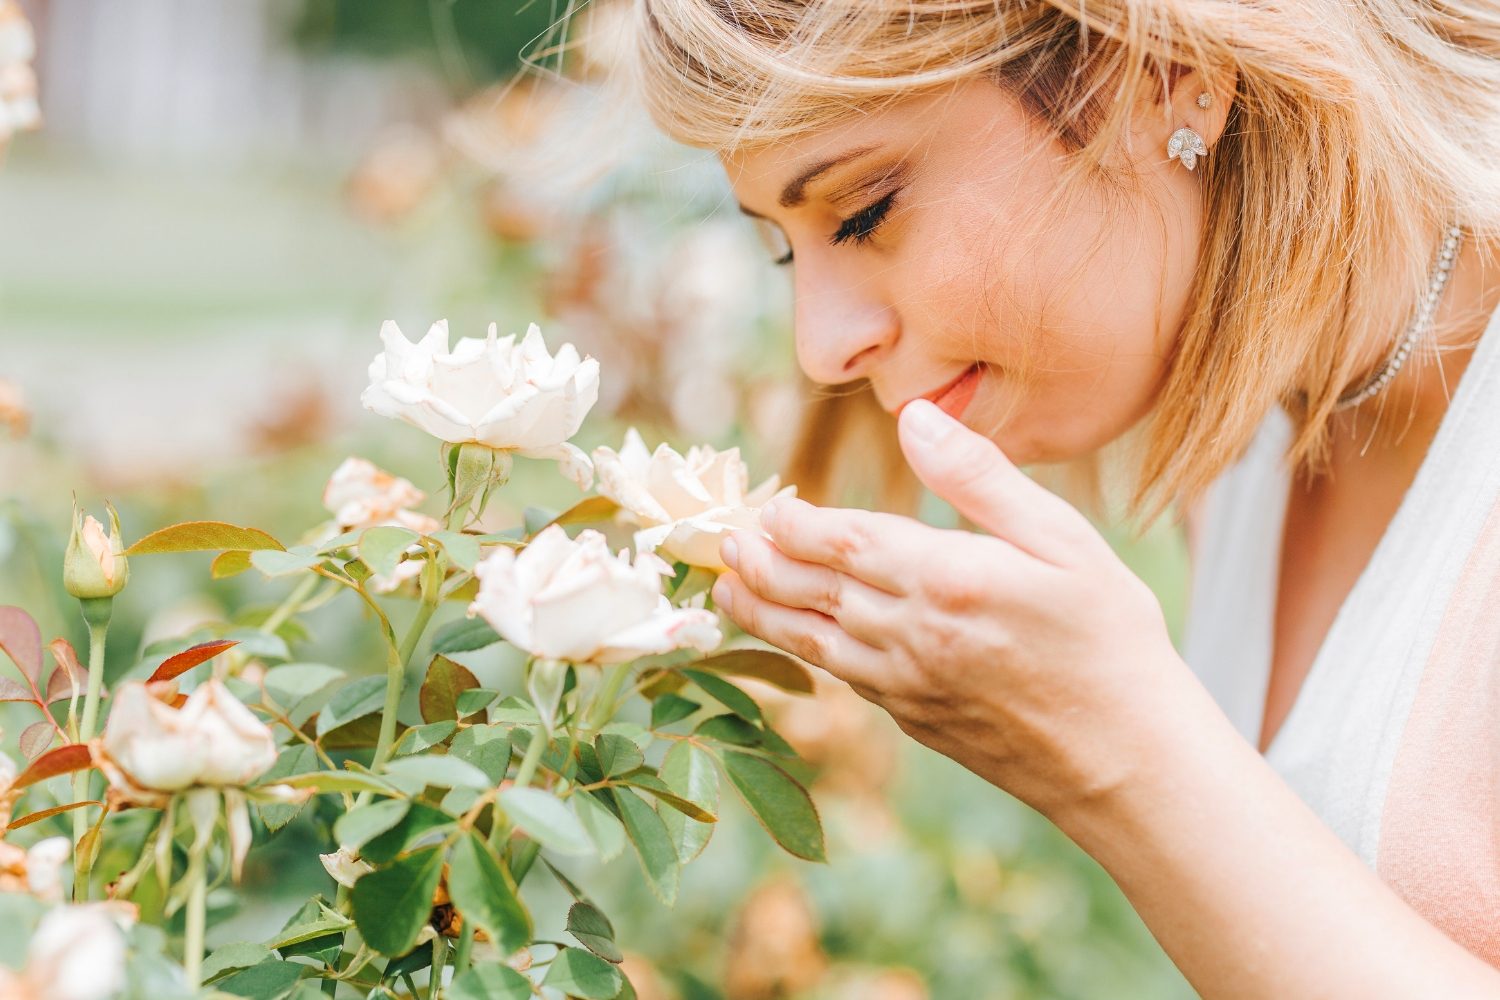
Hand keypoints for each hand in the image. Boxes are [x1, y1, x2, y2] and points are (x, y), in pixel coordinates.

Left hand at [712, 399, 1190, 820]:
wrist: (1128, 760)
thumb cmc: (1109, 638)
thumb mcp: (1063, 541)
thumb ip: (980, 478)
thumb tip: (916, 417)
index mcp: (944, 578)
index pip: (839, 538)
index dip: (792, 521)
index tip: (768, 504)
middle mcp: (909, 632)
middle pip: (807, 588)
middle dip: (758, 561)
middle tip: (721, 541)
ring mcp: (904, 683)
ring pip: (808, 639)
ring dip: (761, 609)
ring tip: (725, 587)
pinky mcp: (912, 718)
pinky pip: (840, 675)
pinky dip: (802, 650)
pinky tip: (794, 635)